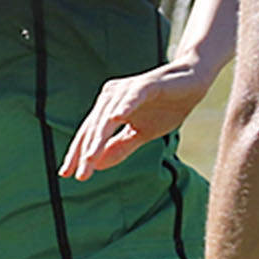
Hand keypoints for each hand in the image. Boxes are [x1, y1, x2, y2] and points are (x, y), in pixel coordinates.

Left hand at [60, 59, 213, 180]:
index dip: (77, 153)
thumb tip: (97, 165)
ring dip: (99, 138)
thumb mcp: (140, 134)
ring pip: (108, 117)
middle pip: (94, 128)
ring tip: (91, 157)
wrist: (193, 83)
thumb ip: (119, 147)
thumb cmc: (165, 108)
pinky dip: (125, 106)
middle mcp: (111, 98)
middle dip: (86, 152)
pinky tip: (116, 118)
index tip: (66, 174)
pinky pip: (133, 97)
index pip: (88, 134)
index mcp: (108, 109)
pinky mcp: (147, 84)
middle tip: (80, 174)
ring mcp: (127, 90)